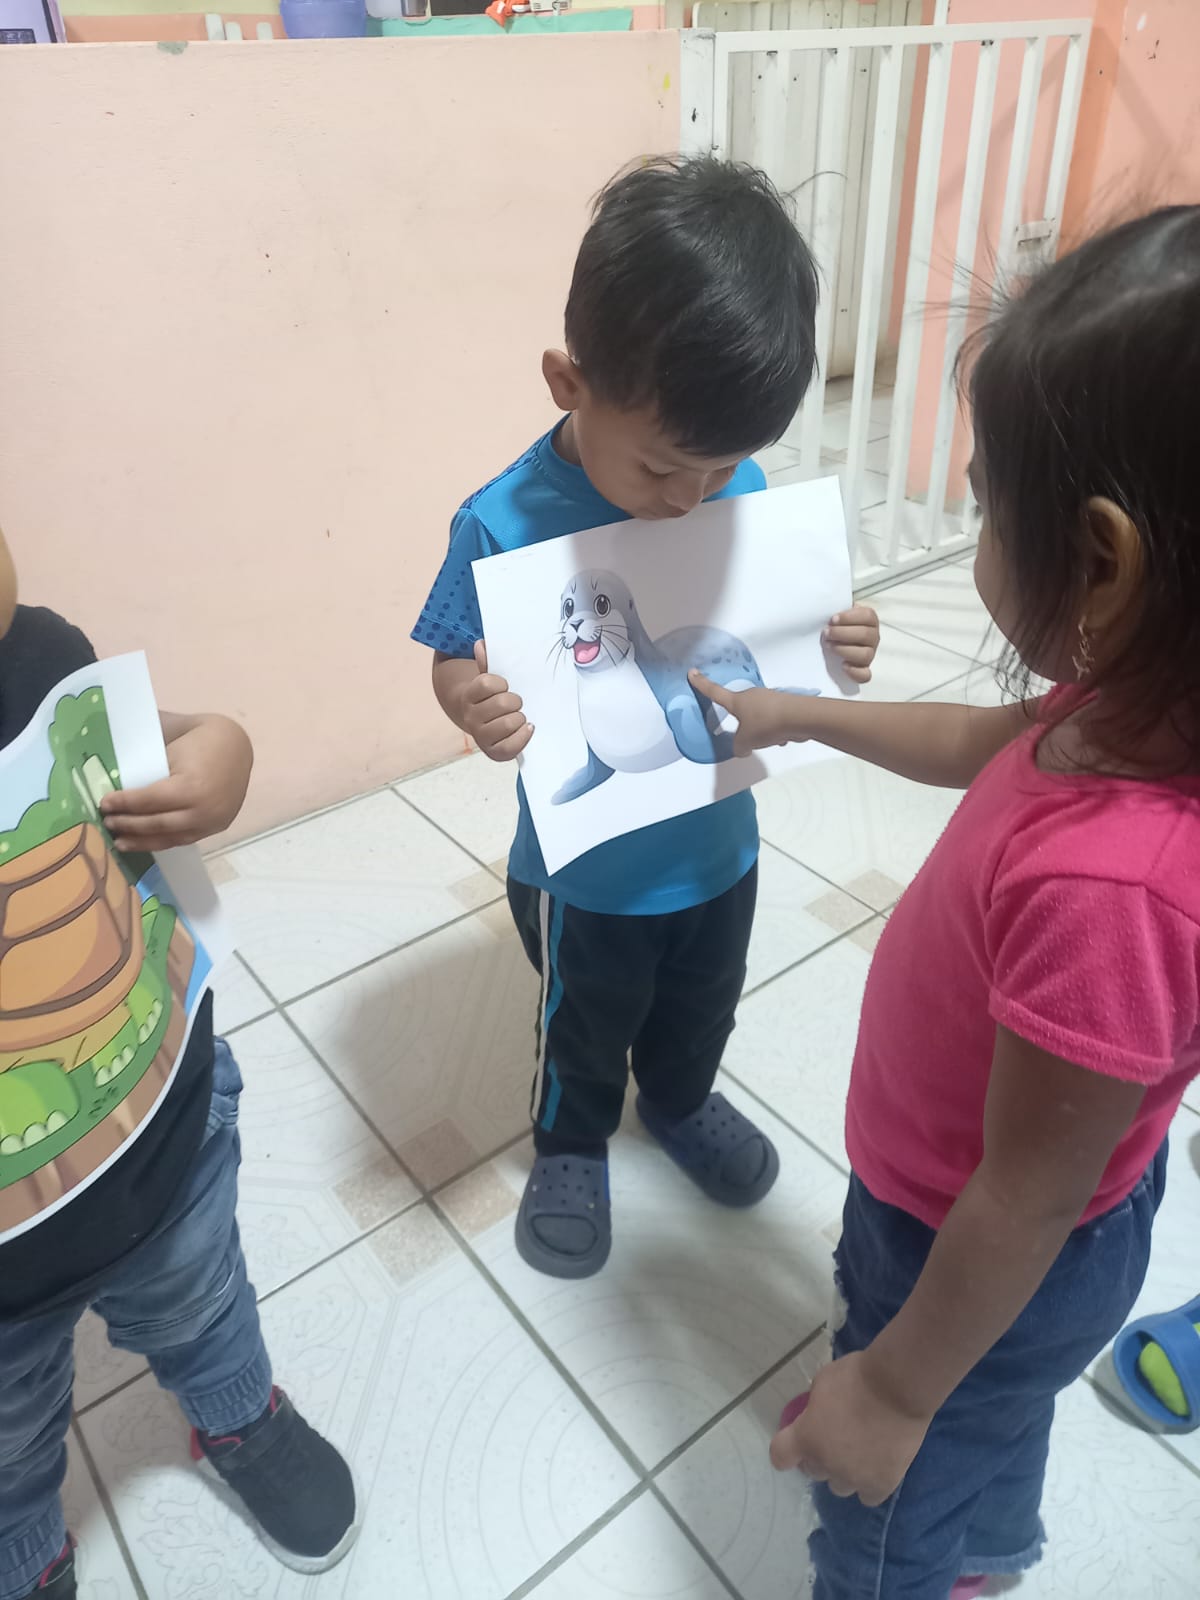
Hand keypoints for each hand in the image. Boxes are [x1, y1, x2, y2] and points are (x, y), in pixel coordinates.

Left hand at [101, 713, 252, 852]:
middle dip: (128, 825)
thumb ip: (145, 765)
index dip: (124, 804)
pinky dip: (162, 841)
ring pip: (170, 838)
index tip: (104, 804)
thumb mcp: (169, 745)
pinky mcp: (216, 827)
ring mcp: (211, 822)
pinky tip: (144, 842)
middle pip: (157, 824)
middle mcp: (203, 810)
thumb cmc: (198, 739)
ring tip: (120, 842)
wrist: (236, 745)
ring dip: (142, 841)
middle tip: (107, 823)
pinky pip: (184, 839)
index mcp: (190, 787)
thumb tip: (111, 776)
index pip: (149, 801)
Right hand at [460, 641, 532, 760]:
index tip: (505, 686)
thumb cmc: (492, 698)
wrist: (484, 724)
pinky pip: (511, 747)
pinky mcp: (493, 752)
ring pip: (509, 723)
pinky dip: (523, 736)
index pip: (486, 683)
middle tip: (516, 703)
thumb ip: (487, 663)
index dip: (501, 683)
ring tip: (520, 717)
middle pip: (502, 703)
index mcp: (469, 696)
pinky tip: (527, 728)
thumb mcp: (490, 680)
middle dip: (516, 701)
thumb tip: (481, 644)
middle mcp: (470, 717)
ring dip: (520, 719)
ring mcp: (481, 736)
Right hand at [688, 671, 804, 756]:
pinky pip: (774, 720)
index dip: (702, 684)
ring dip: (763, 730)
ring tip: (771, 739)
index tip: (692, 672)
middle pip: (741, 710)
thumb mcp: (746, 741)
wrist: (800, 717)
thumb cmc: (766, 725)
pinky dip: (776, 730)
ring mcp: (769, 698)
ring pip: (760, 717)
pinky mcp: (784, 704)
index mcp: (737, 701)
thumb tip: (741, 748)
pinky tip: (783, 737)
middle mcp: (752, 695)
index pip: (714, 692)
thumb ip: (738, 746)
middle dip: (745, 725)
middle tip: (751, 738)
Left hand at [769, 1352, 930, 1505]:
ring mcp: (854, 1478)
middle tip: (835, 1438)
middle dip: (819, 1456)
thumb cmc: (858, 1376)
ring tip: (859, 1453)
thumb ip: (816, 1405)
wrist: (898, 1387)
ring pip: (840, 1486)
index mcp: (806, 1438)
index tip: (795, 1442)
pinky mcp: (882, 1484)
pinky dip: (869, 1484)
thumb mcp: (824, 1381)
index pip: (780, 1456)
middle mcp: (826, 1464)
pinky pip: (868, 1496)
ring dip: (843, 1472)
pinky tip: (876, 1467)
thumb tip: (818, 1414)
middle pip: (813, 1471)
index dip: (786, 1450)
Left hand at [825, 605, 879, 684]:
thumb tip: (828, 605)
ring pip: (865, 654)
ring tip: (829, 646)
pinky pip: (865, 675)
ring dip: (845, 650)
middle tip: (827, 633)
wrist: (833, 639)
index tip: (833, 619)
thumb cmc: (837, 624)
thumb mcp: (839, 612)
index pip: (867, 616)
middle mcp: (873, 637)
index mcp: (870, 620)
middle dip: (843, 633)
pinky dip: (855, 672)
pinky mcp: (863, 669)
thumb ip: (838, 606)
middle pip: (865, 635)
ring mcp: (870, 654)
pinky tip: (843, 666)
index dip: (850, 617)